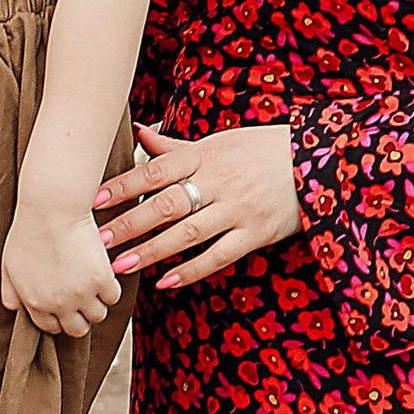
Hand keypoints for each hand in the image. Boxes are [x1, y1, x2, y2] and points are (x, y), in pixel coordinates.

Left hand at [0, 205, 116, 337]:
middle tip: (82, 298)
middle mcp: (57, 304)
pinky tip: (102, 273)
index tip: (65, 306)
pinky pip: (112, 297)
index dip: (60, 318)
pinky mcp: (101, 279)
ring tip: (92, 284)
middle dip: (79, 316)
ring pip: (98, 315)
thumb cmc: (29, 229)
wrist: (51, 209)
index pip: (51, 328)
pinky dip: (110, 288)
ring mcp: (80, 294)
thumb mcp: (9, 264)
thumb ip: (10, 291)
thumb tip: (13, 308)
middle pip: (77, 329)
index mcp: (34, 302)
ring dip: (96, 302)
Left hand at [95, 118, 300, 288]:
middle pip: (166, 204)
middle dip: (130, 223)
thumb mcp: (219, 142)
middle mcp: (219, 181)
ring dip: (151, 251)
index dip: (123, 185)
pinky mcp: (256, 233)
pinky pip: (219, 255)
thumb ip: (177, 146)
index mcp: (205, 155)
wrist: (319, 161)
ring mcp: (238, 209)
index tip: (94, 200)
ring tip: (120, 266)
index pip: (155, 170)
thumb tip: (139, 133)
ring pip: (188, 233)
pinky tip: (165, 281)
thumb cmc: (260, 150)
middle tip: (97, 241)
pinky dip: (191, 269)